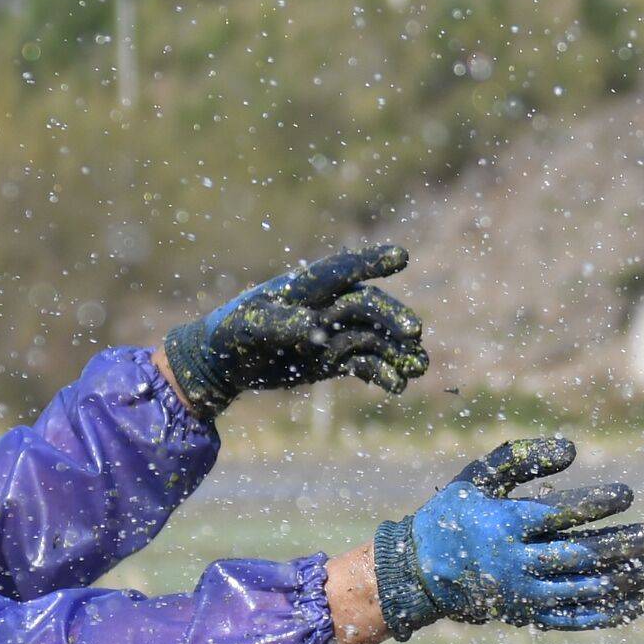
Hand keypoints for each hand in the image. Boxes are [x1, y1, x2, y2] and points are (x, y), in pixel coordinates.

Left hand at [167, 242, 425, 411]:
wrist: (224, 362)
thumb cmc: (231, 334)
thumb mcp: (250, 329)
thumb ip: (282, 325)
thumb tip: (315, 330)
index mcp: (305, 289)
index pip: (342, 271)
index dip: (370, 262)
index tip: (401, 256)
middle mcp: (326, 306)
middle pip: (368, 306)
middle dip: (393, 318)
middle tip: (415, 332)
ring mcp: (333, 332)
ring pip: (374, 337)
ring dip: (398, 350)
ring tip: (419, 368)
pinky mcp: (334, 358)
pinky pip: (366, 363)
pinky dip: (383, 373)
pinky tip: (397, 387)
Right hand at [370, 435, 643, 636]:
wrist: (420, 572)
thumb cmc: (455, 514)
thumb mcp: (479, 478)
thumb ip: (521, 458)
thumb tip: (572, 449)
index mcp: (504, 526)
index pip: (558, 515)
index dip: (595, 505)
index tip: (627, 494)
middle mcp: (516, 564)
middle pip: (580, 556)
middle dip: (623, 546)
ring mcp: (524, 595)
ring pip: (584, 590)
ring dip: (626, 579)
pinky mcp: (528, 615)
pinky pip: (573, 619)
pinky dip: (607, 614)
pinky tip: (638, 602)